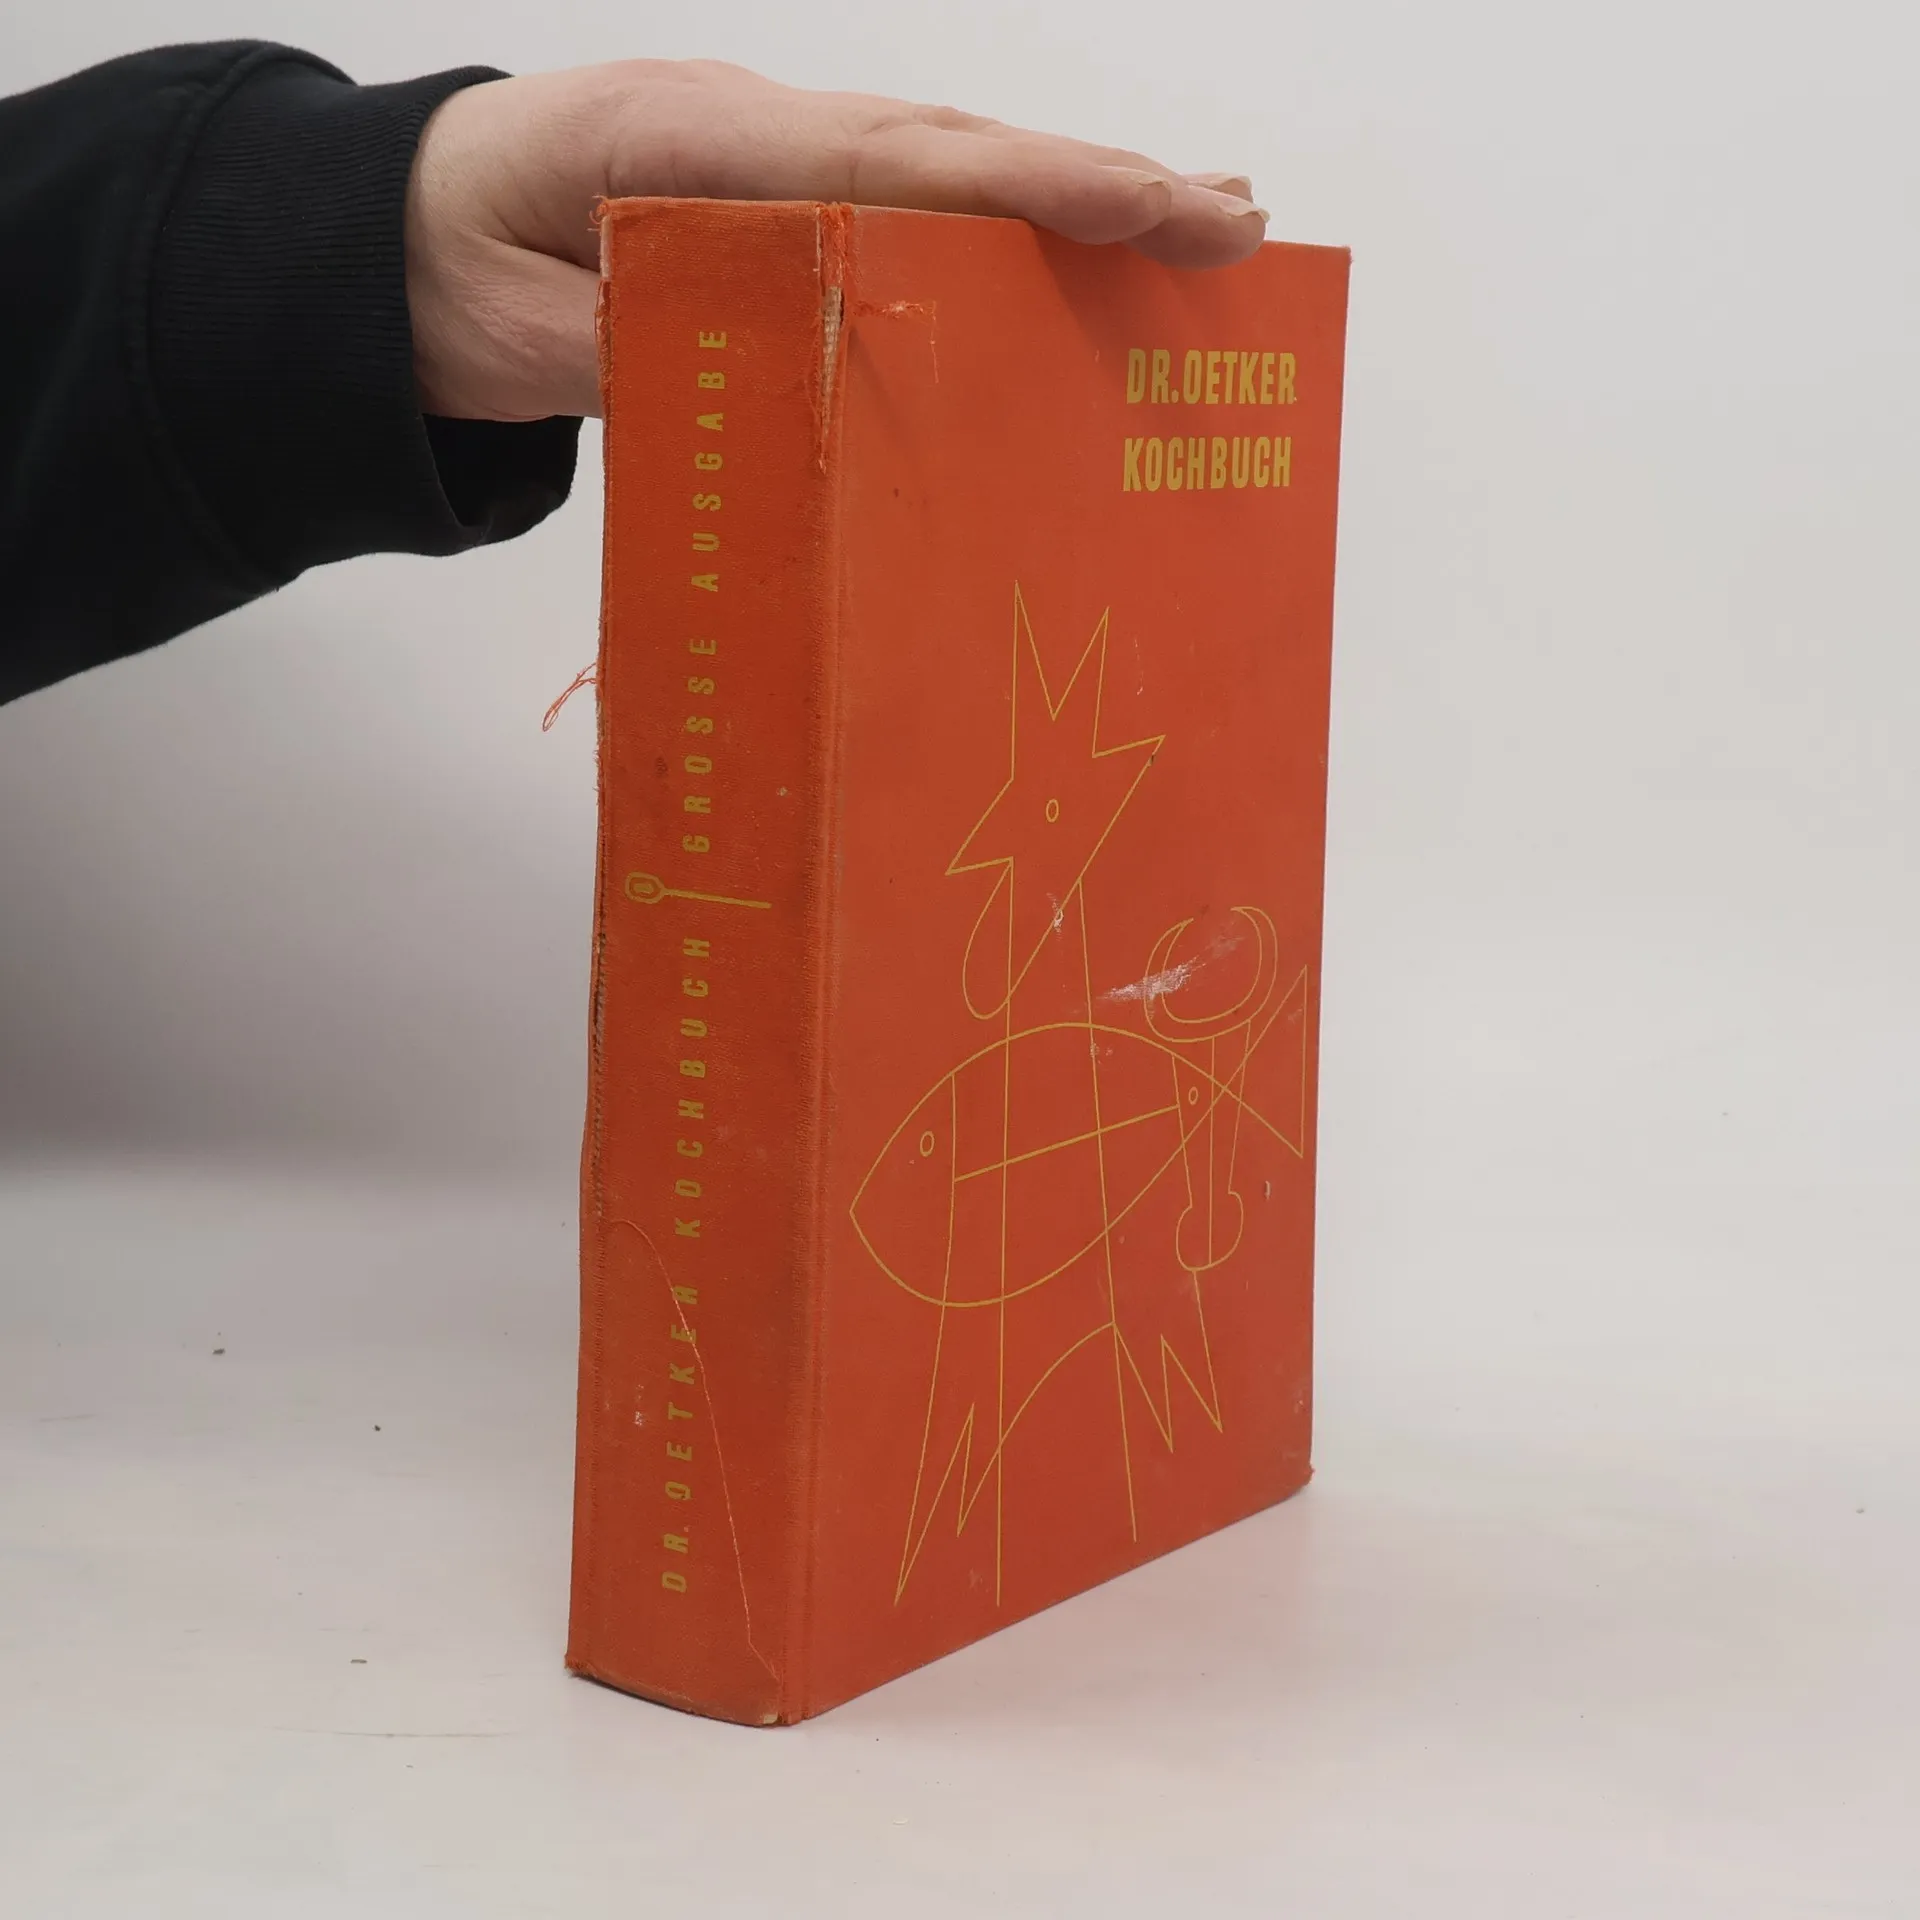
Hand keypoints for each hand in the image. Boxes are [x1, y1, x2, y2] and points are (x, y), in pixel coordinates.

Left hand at [405, 59, 1266, 421]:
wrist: (375, 234)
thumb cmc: (432, 271)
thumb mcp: (517, 334)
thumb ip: (646, 353)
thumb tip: (784, 384)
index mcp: (684, 144)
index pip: (883, 162)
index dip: (1020, 186)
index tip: (1139, 206)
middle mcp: (747, 131)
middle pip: (947, 150)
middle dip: (1096, 186)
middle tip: (1231, 224)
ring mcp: (765, 158)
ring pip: (943, 169)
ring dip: (1075, 197)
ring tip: (1204, 222)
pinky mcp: (771, 200)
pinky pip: (905, 208)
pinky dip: (1002, 226)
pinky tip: (1075, 251)